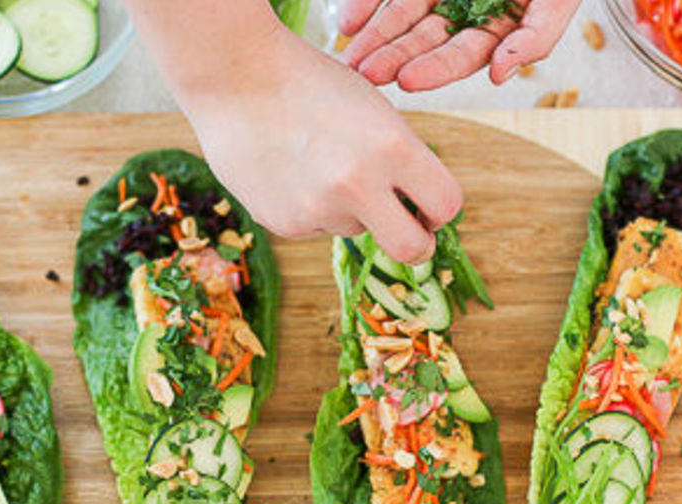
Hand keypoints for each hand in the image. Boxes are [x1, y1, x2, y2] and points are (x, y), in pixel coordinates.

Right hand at [181, 29, 461, 262]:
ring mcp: (319, 209)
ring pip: (356, 229)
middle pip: (413, 249)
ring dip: (349, 209)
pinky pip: (316, 226)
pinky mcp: (285, 223)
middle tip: (409, 231)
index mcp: (392, 146)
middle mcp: (359, 184)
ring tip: (317, 163)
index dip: (440, 209)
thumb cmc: (309, 83)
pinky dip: (311, 207)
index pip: (446, 205)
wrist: (235, 76)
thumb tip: (416, 205)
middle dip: (418, 244)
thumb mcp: (373, 110)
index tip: (429, 208)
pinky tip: (290, 171)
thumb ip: (400, 158)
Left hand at [339, 0, 582, 90]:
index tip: (407, 79)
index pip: (464, 54)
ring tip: (351, 57)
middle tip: (367, 72)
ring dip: (375, 38)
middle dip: (395, 58)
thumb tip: (502, 74)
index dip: (436, 69)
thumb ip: (536, 35)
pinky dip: (365, 6)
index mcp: (500, 23)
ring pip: (401, 17)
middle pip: (426, 40)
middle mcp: (467, 8)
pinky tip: (347, 23)